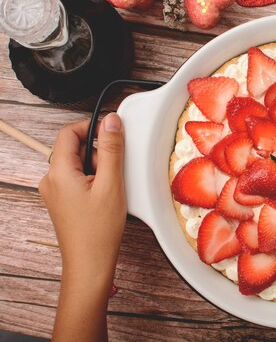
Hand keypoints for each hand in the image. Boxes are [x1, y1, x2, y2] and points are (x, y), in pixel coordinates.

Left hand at [39, 113, 125, 341]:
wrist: (89, 263)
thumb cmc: (98, 231)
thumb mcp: (111, 184)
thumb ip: (111, 149)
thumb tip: (110, 122)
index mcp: (58, 172)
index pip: (69, 132)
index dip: (91, 126)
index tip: (112, 130)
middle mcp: (51, 180)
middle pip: (73, 147)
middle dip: (97, 150)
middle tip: (115, 166)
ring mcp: (55, 192)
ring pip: (77, 163)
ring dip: (97, 166)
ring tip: (111, 185)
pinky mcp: (62, 201)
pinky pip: (77, 178)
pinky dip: (94, 179)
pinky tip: (105, 194)